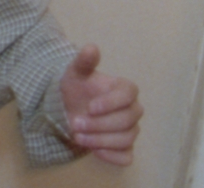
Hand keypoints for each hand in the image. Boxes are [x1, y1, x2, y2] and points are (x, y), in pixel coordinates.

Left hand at [59, 45, 141, 165]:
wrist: (70, 108)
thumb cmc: (77, 88)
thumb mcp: (76, 72)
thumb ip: (84, 61)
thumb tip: (91, 48)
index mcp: (125, 89)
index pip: (129, 95)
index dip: (111, 102)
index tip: (90, 107)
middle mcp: (133, 110)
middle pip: (127, 120)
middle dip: (100, 124)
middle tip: (75, 123)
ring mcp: (130, 130)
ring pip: (126, 139)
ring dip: (101, 140)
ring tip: (78, 136)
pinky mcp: (125, 148)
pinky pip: (126, 157)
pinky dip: (111, 156)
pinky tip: (94, 151)